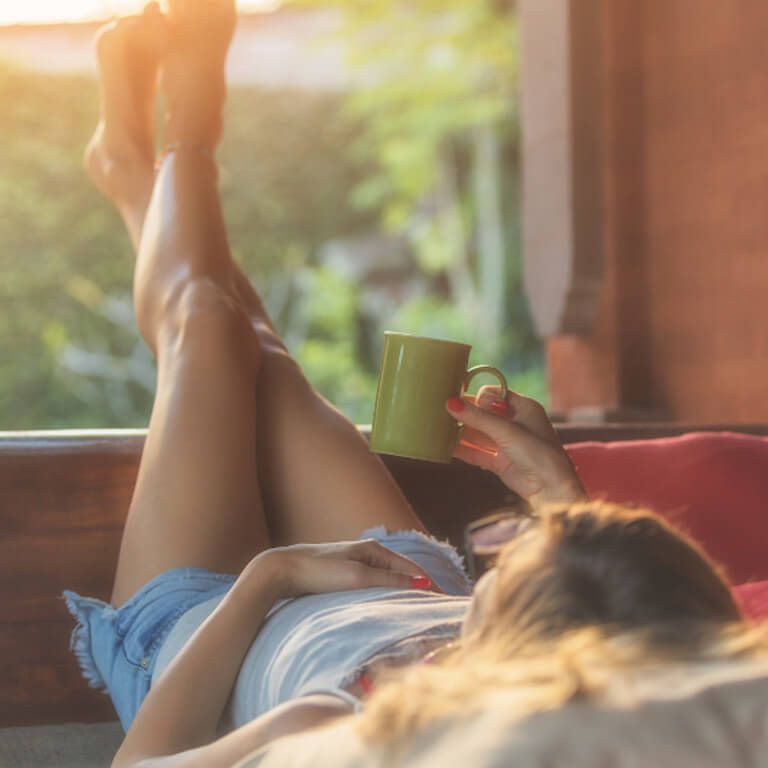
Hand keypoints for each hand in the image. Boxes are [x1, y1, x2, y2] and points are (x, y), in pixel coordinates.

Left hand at [249, 540, 437, 599]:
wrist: (281, 570)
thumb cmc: (319, 572)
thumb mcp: (358, 577)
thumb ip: (390, 580)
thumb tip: (422, 583)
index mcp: (373, 549)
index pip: (411, 567)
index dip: (428, 584)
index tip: (445, 601)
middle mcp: (366, 552)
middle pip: (401, 571)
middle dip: (418, 587)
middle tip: (435, 607)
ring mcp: (353, 563)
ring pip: (386, 578)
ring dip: (402, 591)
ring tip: (416, 608)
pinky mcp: (341, 574)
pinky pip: (372, 584)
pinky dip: (385, 593)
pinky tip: (386, 605)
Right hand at [446, 387, 585, 510]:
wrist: (552, 491)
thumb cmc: (538, 454)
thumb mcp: (506, 431)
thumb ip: (478, 418)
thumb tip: (451, 403)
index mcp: (524, 407)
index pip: (494, 393)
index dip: (477, 395)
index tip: (455, 396)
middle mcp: (515, 423)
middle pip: (484, 414)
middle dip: (464, 413)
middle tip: (441, 410)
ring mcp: (507, 443)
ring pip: (478, 434)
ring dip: (461, 432)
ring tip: (438, 428)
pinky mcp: (500, 462)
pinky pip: (477, 452)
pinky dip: (463, 450)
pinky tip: (446, 448)